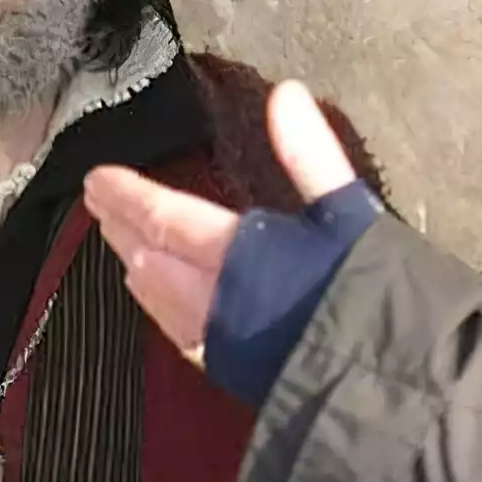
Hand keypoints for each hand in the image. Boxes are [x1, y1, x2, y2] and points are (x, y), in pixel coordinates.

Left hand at [83, 80, 361, 358]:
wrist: (385, 386)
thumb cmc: (371, 294)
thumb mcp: (348, 215)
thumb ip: (311, 155)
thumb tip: (287, 95)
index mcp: (236, 252)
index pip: (164, 217)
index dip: (128, 195)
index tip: (96, 177)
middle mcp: (213, 297)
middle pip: (150, 255)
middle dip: (121, 226)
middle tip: (98, 202)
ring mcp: (217, 339)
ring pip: (157, 295)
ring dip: (134, 261)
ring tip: (122, 242)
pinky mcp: (228, 370)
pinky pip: (174, 327)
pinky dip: (156, 301)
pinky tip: (158, 299)